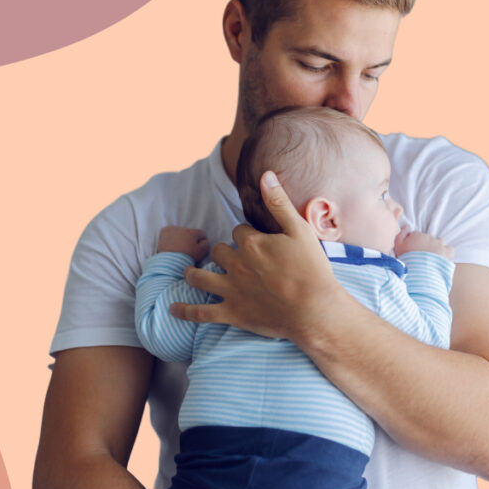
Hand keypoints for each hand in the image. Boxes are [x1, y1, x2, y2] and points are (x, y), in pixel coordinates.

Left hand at [157, 226, 209, 262]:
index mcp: (191, 232)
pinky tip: (171, 244)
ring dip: (181, 237)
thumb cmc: (186, 257)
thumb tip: (204, 240)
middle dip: (190, 239)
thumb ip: (206, 244)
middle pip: (190, 233)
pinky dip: (171, 236)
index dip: (202, 242)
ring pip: (180, 232)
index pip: (201, 233)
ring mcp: (172, 229)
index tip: (198, 249)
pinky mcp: (164, 232)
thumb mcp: (201, 253)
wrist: (169, 262)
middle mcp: (182, 228)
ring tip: (178, 248)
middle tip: (187, 250)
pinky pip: (170, 232)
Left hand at [169, 171, 345, 341]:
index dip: (246, 235)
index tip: (256, 241)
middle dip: (222, 252)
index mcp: (251, 244)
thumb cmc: (312, 270)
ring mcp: (231, 290)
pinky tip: (173, 309)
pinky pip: (201, 313)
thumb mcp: (300, 230)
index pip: (238, 231)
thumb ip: (279, 203)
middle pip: (218, 252)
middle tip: (230, 258)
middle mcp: (236, 265)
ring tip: (189, 273)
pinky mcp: (232, 313)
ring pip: (200, 277)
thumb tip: (266, 175)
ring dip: (193, 274)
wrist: (315, 310)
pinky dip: (186, 311)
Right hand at [395, 227, 453, 258]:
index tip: (412, 251)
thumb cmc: (405, 259)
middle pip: (428, 238)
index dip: (414, 243)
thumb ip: (401, 234)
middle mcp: (428, 237)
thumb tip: (406, 226)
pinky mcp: (446, 252)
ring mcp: (438, 244)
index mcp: (416, 235)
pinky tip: (442, 258)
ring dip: (437, 247)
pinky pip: (450, 249)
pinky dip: (447, 253)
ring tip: (433, 256)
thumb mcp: (397, 245)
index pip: (416, 235)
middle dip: (426, 245)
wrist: (417, 271)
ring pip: (440, 242)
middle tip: (422, 256)